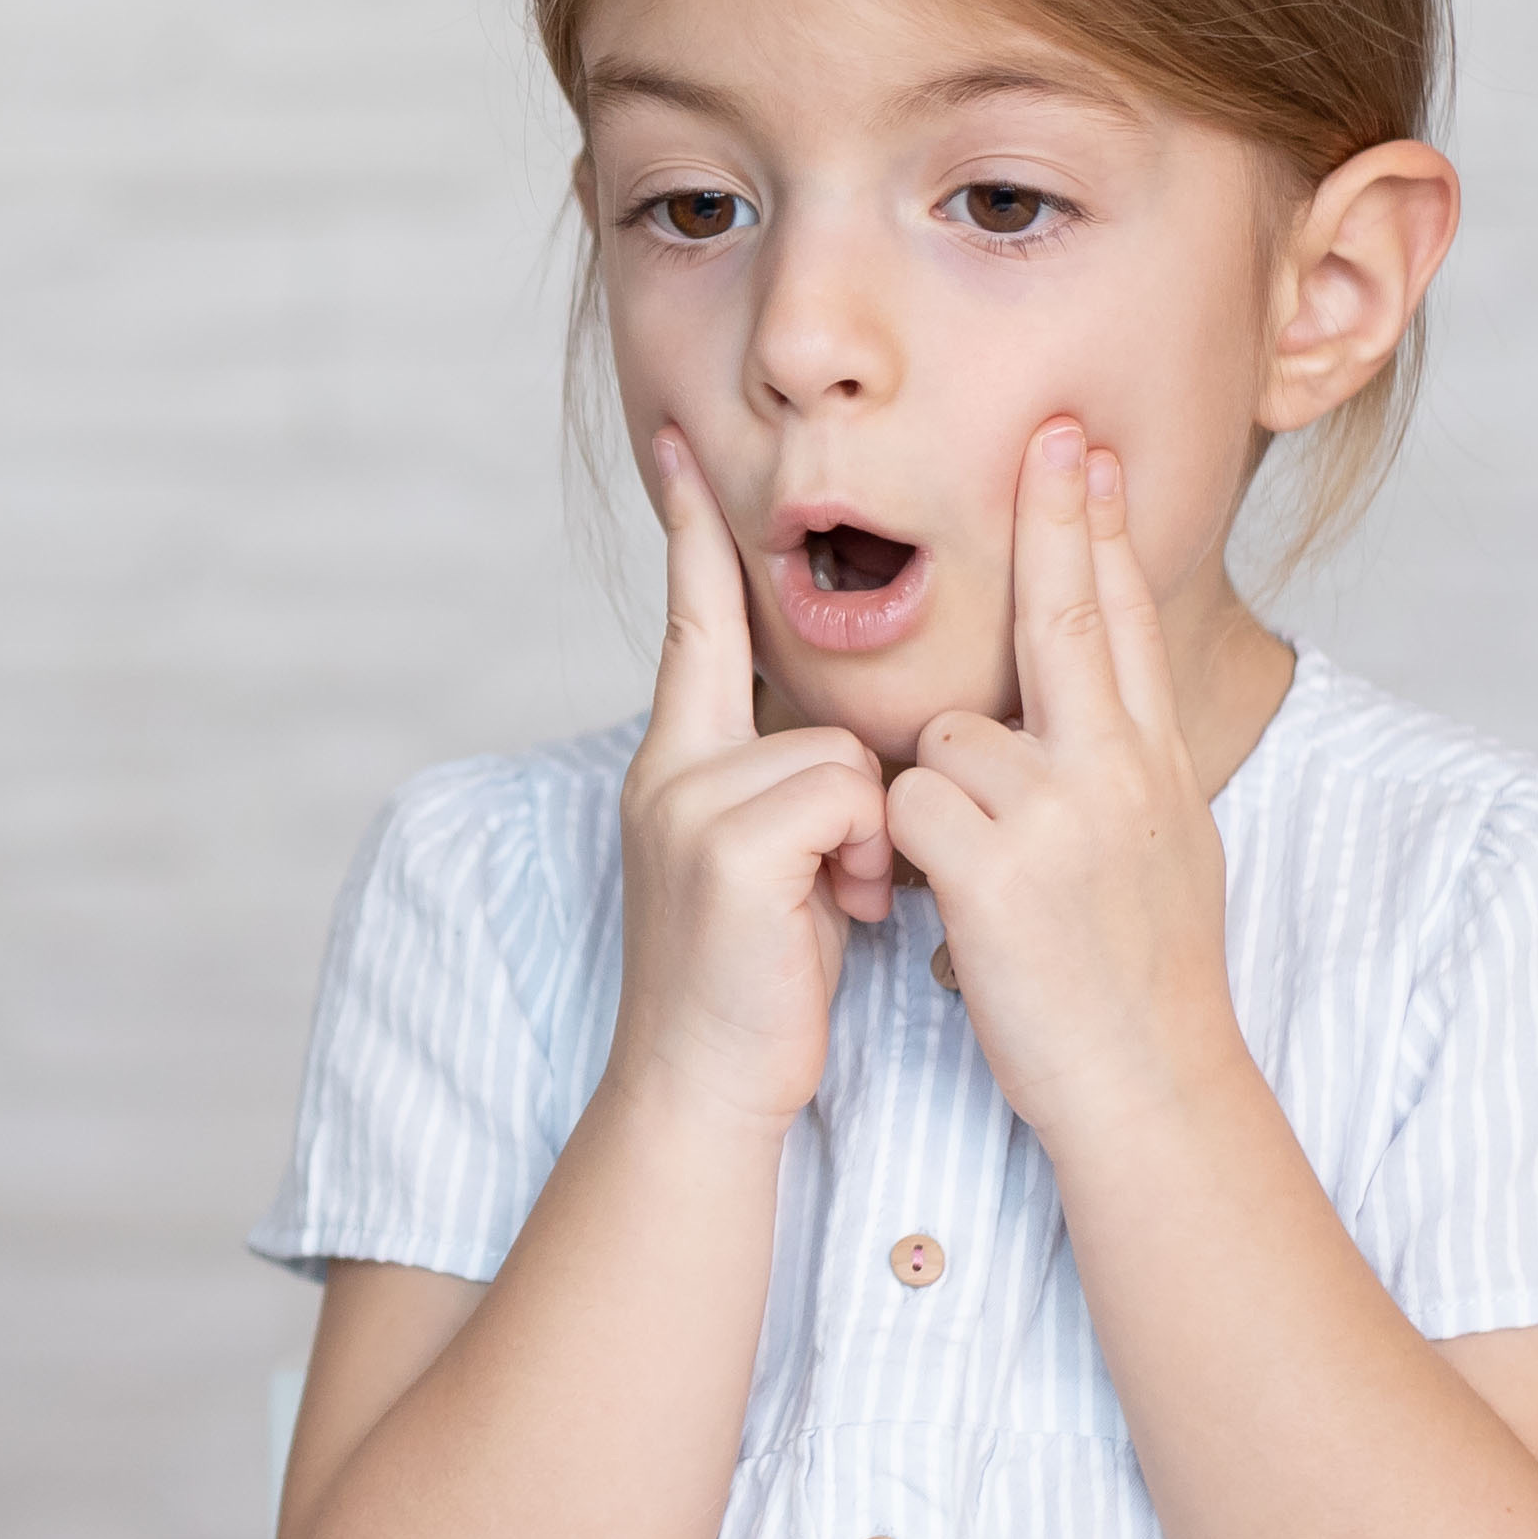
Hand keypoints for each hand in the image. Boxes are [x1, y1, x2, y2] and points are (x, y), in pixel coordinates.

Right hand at [602, 423, 888, 1132]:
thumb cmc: (756, 986)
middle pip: (810, 700)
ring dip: (868, 840)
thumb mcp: (768, 864)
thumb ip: (785, 788)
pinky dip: (861, 860)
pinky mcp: (726, 846)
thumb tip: (849, 755)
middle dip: (851, 796)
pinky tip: (834, 919)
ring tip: (836, 912)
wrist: (701, 1091)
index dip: (692, 534)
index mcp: (676, 762)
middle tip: (841, 888)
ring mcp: (688, 802)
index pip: (695, 620)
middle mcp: (669, 766)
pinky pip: (846, 795)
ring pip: (844, 752)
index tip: (684, 447)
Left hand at [889, 419, 1236, 1145]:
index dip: (1103, 534)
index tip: (1088, 454)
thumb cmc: (1142, 988)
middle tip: (1050, 429)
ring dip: (939, 800)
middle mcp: (1119, 772)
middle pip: (1070, 616)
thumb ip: (1120, 776)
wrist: (1151, 1089)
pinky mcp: (1001, 866)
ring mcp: (1062, 813)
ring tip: (982, 887)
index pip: (1124, 624)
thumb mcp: (1161, 856)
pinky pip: (911, 806)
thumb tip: (1098, 720)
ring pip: (949, 736)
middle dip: (1056, 517)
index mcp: (1156, 767)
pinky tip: (950, 909)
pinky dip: (908, 854)